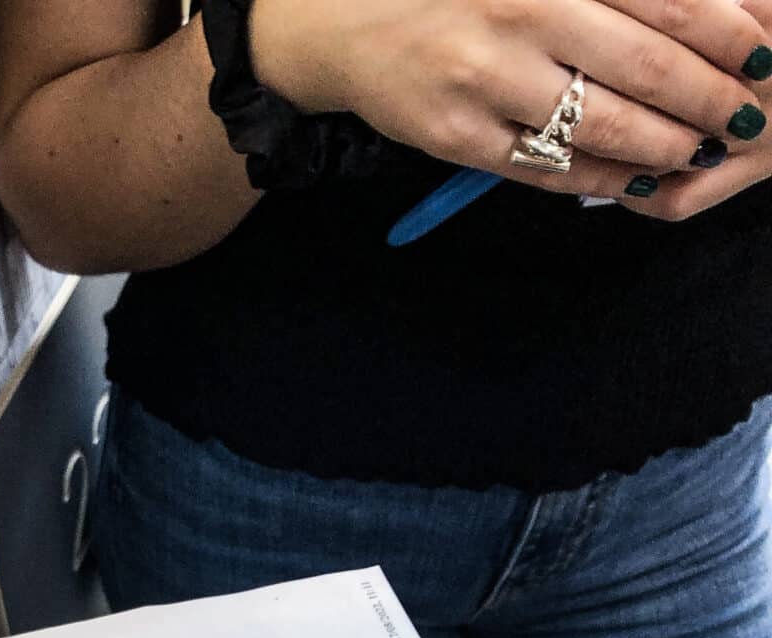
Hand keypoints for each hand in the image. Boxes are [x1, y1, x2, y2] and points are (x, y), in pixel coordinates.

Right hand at [248, 0, 771, 201]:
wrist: (347, 18)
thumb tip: (711, 9)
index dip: (730, 29)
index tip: (766, 53)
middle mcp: (524, 13)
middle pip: (648, 65)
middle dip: (710, 97)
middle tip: (746, 115)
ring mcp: (488, 81)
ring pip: (604, 126)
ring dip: (665, 146)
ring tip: (699, 150)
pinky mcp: (459, 136)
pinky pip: (549, 169)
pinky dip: (603, 180)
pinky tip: (639, 179)